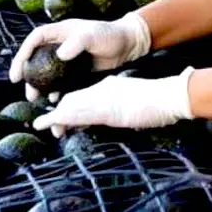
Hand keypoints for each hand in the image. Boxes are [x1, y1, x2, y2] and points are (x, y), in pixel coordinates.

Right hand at [9, 13, 151, 99]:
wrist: (129, 44)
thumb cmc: (111, 35)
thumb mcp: (94, 35)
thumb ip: (77, 43)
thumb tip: (60, 55)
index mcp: (61, 31)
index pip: (35, 40)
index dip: (22, 54)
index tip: (17, 73)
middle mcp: (61, 43)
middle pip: (36, 58)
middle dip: (28, 74)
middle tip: (25, 91)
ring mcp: (68, 56)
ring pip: (47, 71)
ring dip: (40, 85)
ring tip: (36, 98)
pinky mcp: (77, 68)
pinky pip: (61, 79)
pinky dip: (56, 89)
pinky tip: (55, 99)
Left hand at [32, 69, 194, 136]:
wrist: (169, 96)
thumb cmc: (161, 100)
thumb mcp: (138, 102)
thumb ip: (124, 106)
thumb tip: (119, 115)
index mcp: (111, 87)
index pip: (84, 96)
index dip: (69, 106)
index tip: (61, 117)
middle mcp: (104, 89)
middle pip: (74, 99)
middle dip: (60, 112)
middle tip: (48, 124)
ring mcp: (104, 98)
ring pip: (72, 105)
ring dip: (56, 117)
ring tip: (42, 124)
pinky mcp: (105, 110)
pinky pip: (77, 114)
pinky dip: (60, 118)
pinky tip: (49, 124)